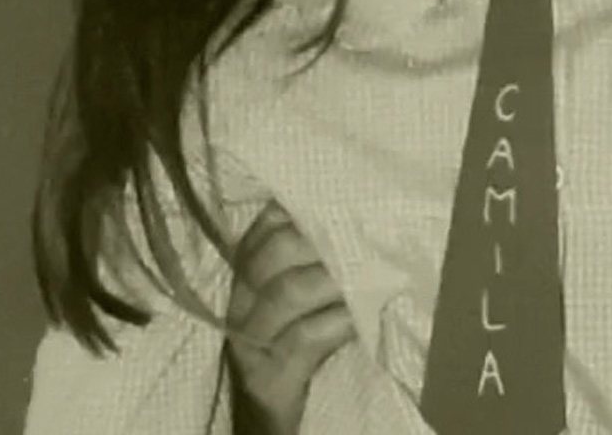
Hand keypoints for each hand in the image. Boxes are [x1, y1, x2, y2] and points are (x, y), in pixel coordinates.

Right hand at [225, 204, 353, 433]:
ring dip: (336, 278)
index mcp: (245, 279)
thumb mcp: (295, 306)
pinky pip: (306, 338)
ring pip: (290, 291)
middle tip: (366, 235)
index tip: (345, 199)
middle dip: (323, 239)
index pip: (265, 227)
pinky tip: (363, 317)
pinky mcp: (270, 378)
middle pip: (275, 252)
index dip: (303, 208)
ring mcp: (251, 342)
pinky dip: (340, 322)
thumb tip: (360, 224)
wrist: (265, 422)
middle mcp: (240, 304)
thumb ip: (311, 267)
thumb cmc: (292, 353)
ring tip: (371, 273)